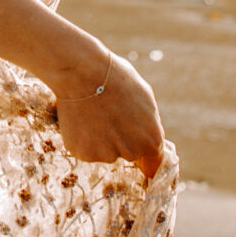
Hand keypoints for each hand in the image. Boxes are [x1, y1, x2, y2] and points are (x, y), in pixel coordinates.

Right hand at [47, 52, 164, 177]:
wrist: (82, 73)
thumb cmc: (116, 78)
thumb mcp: (145, 99)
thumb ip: (148, 124)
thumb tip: (146, 136)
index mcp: (151, 140)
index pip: (153, 163)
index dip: (145, 158)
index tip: (139, 159)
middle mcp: (131, 152)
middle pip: (128, 154)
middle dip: (121, 142)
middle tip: (110, 117)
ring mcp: (106, 155)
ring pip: (106, 152)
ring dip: (101, 139)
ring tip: (94, 114)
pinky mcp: (83, 153)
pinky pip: (86, 149)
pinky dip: (84, 139)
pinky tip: (82, 119)